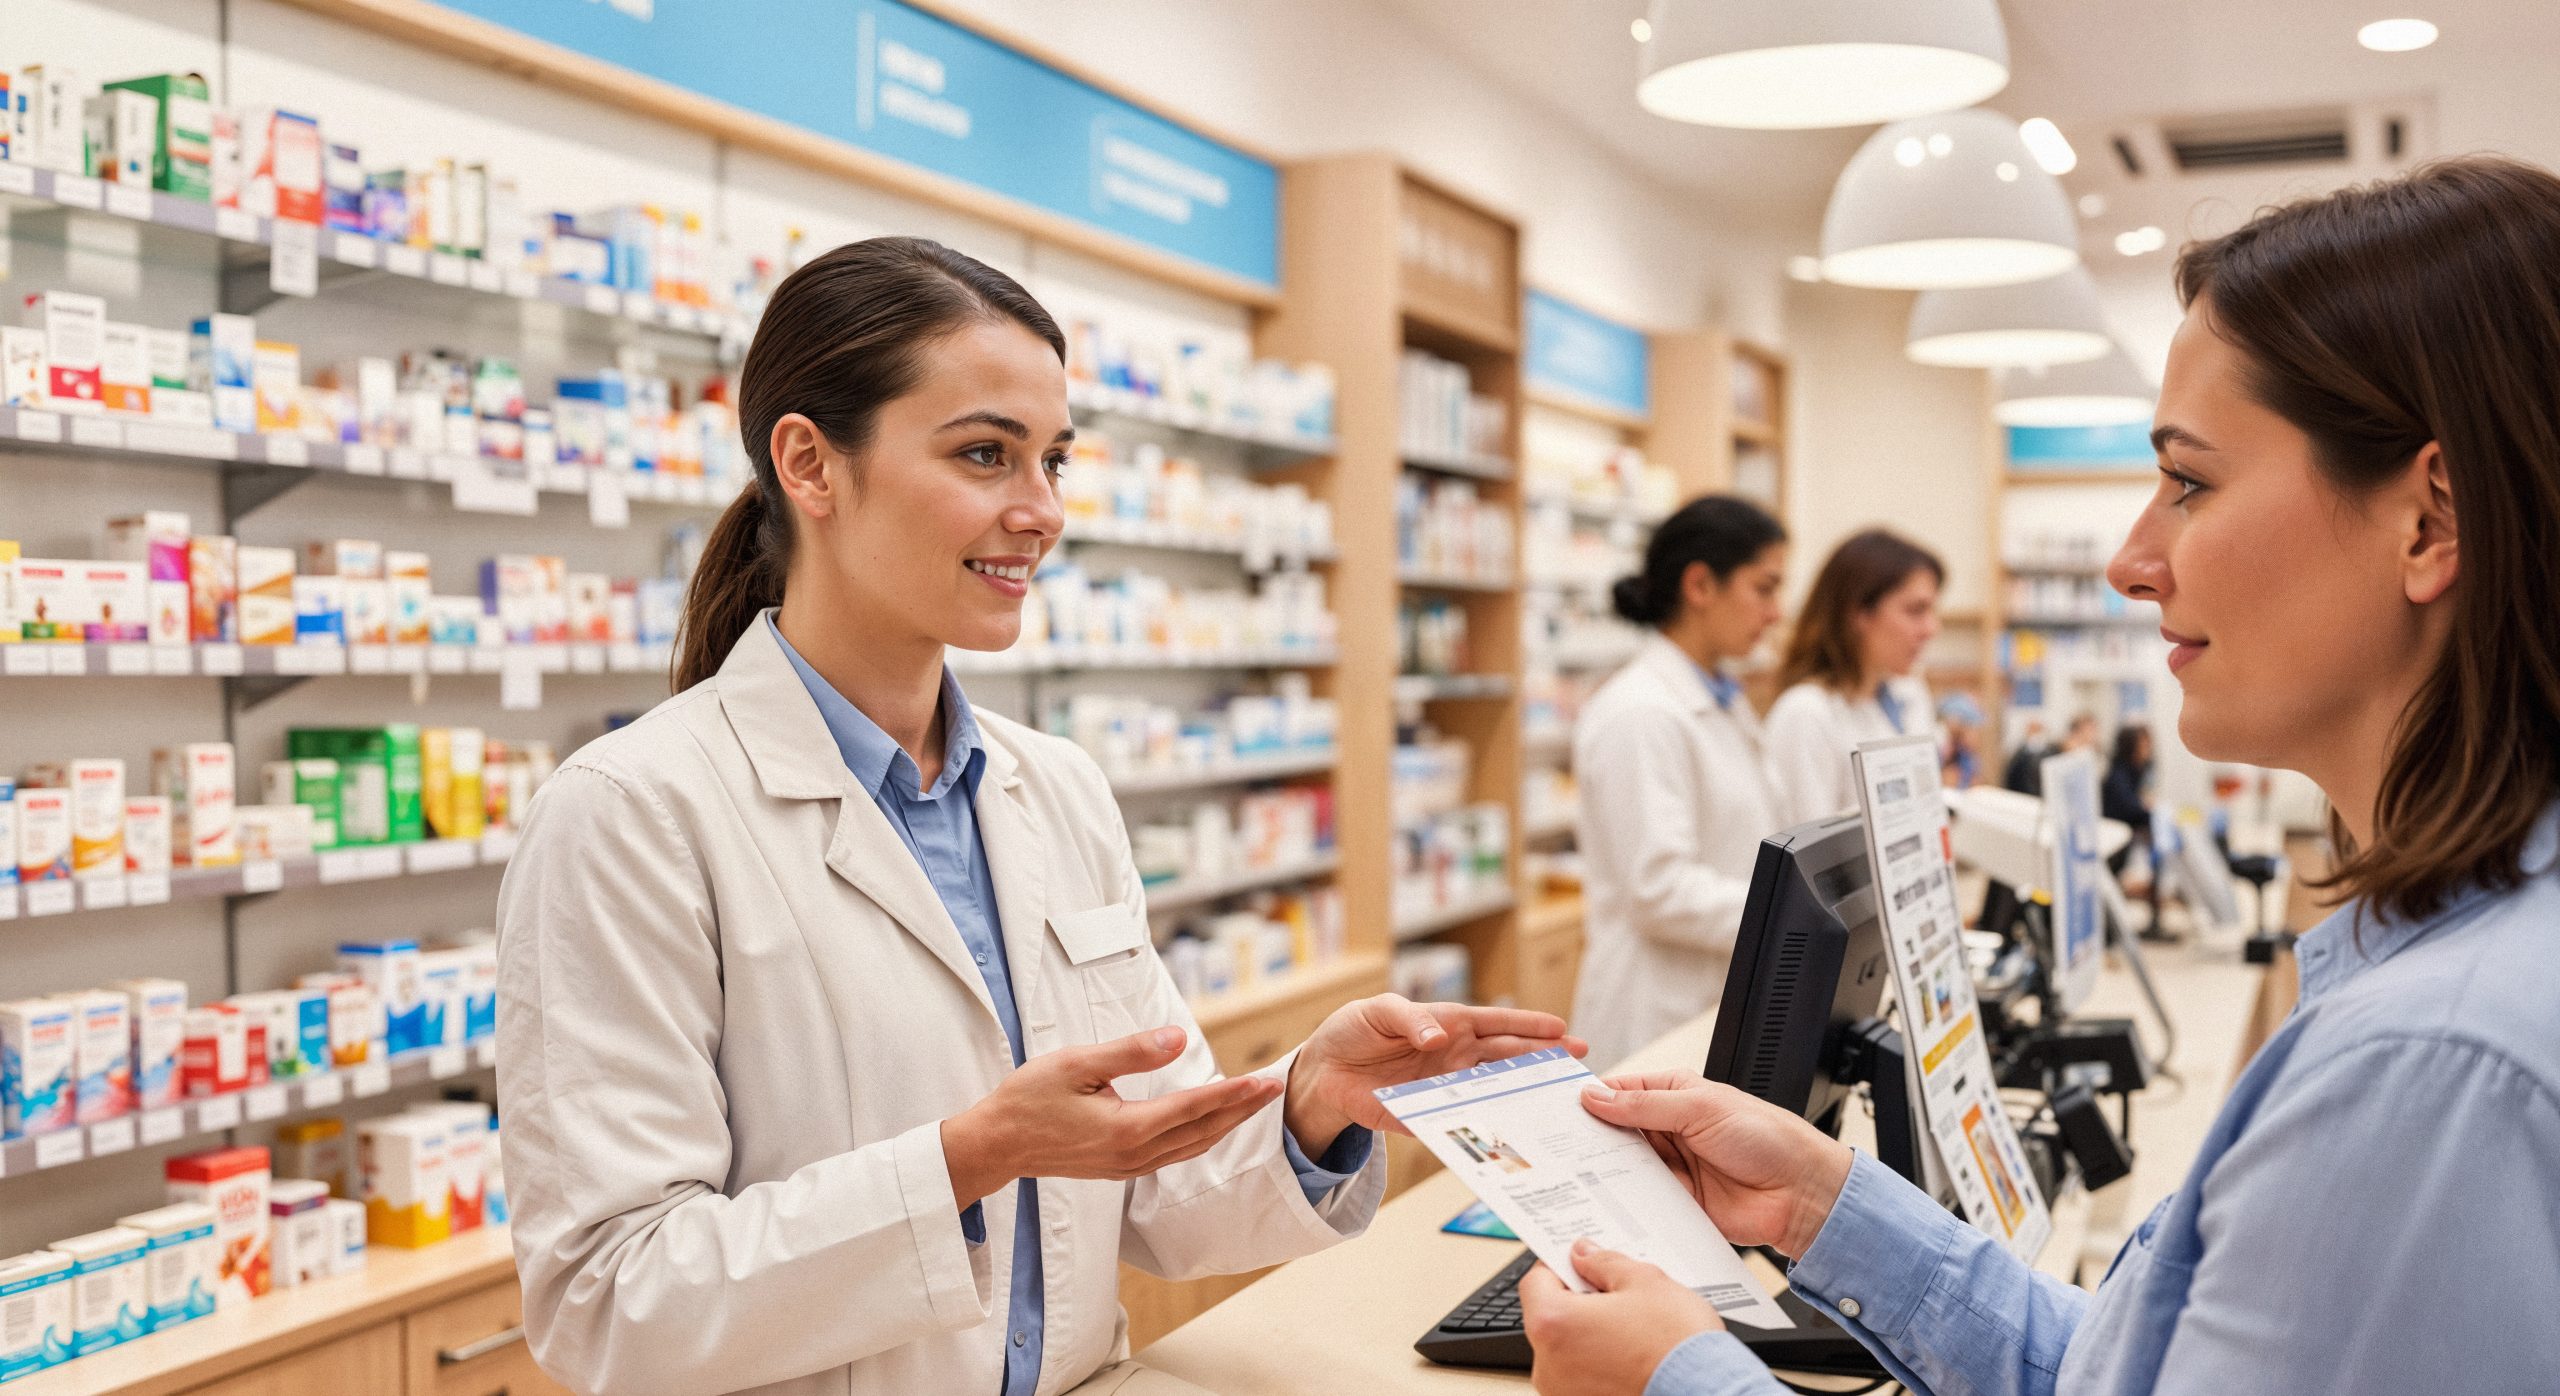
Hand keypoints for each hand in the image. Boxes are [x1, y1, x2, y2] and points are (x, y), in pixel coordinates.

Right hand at [940, 1026, 1280, 1205]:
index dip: (1232, 1093)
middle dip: (1240, 1110)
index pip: (1194, 1107)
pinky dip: (1199, 1138)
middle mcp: (1134, 1154)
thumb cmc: (1028, 1100)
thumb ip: (1130, 1052)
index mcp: (1127, 1128)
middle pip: (1202, 1131)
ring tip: (1250, 1105)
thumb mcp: (1076, 1064)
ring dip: (1224, 1126)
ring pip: (1191, 1147)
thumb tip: (1177, 1039)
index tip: (1264, 1080)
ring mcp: (1127, 1166)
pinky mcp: (1119, 1168)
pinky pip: (1173, 1155)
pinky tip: (1208, 1125)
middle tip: (1273, 1089)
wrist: (996, 1145)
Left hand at [1283, 995, 1584, 1154]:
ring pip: (1492, 1094)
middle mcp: (1456, 1059)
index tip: (1562, 1030)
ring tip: (1554, 1104)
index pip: (1498, 1025)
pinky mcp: (1425, 1116)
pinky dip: (1480, 1130)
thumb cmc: (1355, 1030)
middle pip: (1508, 1060)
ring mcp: (1445, 1090)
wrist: (1323, 1070)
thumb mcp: (1379, 1011)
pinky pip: (1457, 1125)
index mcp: (1451, 1026)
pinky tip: (1505, 1137)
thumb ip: (1411, 1020)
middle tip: (1577, 1065)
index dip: (1530, 1026)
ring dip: (1521, 1099)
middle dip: (1543, 1060)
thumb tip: (1439, 1038)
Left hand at [1518, 1242, 1722, 1395]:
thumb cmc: (1677, 1345)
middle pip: (1550, 1317)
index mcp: (1552, 1325)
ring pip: (1567, 1349)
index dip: (1559, 1266)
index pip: (1535, 1282)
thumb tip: (1584, 1254)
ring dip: (1589, 1333)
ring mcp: (1564, 1393)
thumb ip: (1604, 1262)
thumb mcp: (1644, 1281)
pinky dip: (1600, 1362)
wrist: (1709, 1392)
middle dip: (1578, 1301)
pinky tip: (1632, 1353)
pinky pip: (1582, 1375)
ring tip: (1631, 1326)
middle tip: (1614, 1292)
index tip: (1579, 1262)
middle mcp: (1548, 1365)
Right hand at [1580, 1072, 1851, 1258]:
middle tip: (1553, 1145)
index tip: (1555, 1108)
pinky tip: (1601, 1202)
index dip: (1590, 1099)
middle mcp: (1670, 1130)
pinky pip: (1640, 1200)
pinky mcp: (1677, 1202)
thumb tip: (1596, 1097)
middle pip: (1616, 1131)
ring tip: (1568, 1174)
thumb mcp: (1701, 1109)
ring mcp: (1673, 1167)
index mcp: (1675, 1095)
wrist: (1803, 1193)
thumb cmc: (1768, 1138)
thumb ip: (1645, 1107)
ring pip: (1622, 1167)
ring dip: (1602, 1171)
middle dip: (1588, 1138)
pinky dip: (1622, 1201)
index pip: (1620, 1092)